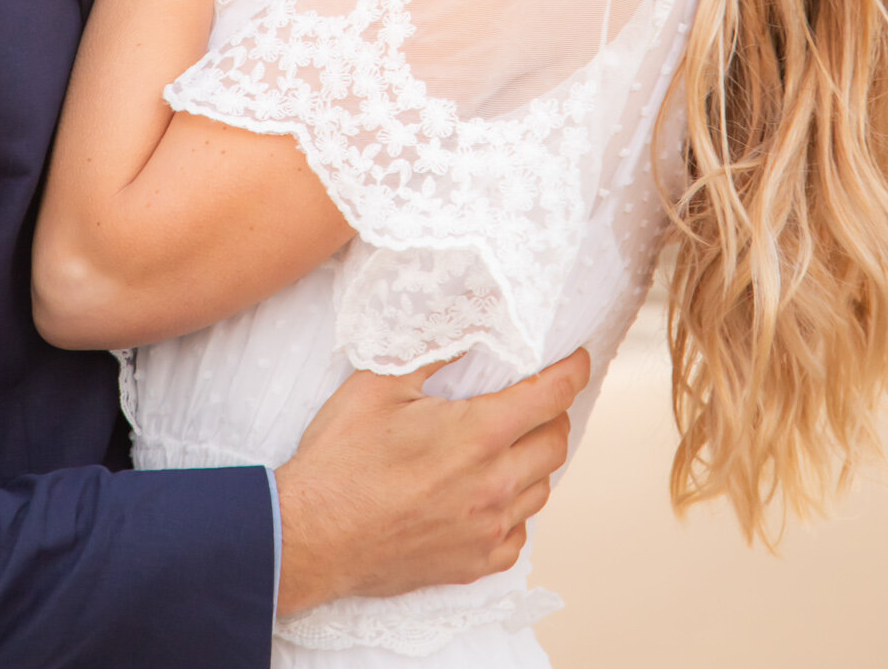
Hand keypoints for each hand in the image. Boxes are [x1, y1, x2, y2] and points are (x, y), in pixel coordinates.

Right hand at [274, 349, 590, 614]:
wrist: (310, 536)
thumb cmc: (341, 458)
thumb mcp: (379, 384)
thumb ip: (431, 353)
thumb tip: (467, 323)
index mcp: (478, 433)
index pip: (552, 395)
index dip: (572, 371)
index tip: (577, 360)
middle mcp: (494, 484)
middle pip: (556, 442)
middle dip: (553, 414)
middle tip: (533, 399)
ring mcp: (486, 529)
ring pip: (541, 488)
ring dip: (533, 460)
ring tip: (508, 444)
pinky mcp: (472, 564)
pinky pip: (518, 533)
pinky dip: (514, 509)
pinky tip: (489, 493)